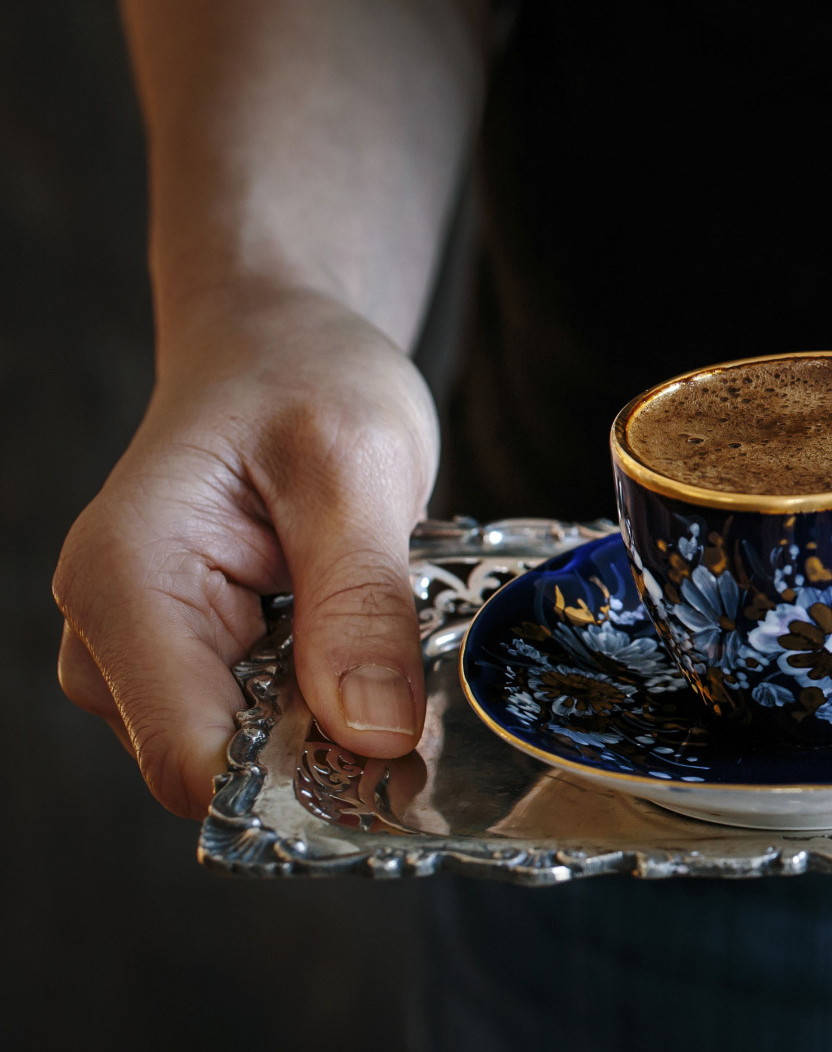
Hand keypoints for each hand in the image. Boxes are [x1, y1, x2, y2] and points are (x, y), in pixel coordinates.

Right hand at [53, 289, 437, 817]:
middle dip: (332, 754)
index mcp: (126, 586)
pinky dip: (333, 703)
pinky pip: (266, 726)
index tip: (405, 757)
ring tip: (394, 640)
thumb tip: (373, 738)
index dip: (301, 780)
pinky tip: (369, 645)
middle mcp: (111, 641)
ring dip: (339, 726)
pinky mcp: (191, 665)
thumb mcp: (354, 470)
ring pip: (252, 759)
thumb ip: (360, 604)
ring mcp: (145, 661)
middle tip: (425, 683)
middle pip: (225, 773)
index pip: (192, 761)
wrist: (274, 345)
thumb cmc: (302, 379)